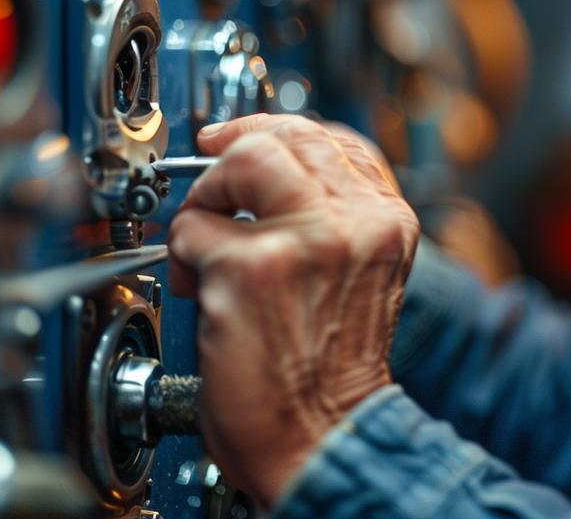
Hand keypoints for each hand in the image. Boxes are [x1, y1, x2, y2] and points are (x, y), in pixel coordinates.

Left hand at [167, 114, 417, 506]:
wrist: (324, 438)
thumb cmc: (329, 371)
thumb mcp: (359, 276)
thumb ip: (331, 221)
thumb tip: (271, 173)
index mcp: (386, 221)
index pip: (332, 139)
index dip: (273, 131)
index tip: (239, 138)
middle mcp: (356, 221)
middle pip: (284, 135)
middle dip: (232, 158)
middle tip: (210, 190)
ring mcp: (307, 239)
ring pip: (242, 161)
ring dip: (207, 201)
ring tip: (207, 248)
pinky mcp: (253, 267)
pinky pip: (194, 230)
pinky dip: (184, 260)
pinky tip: (202, 292)